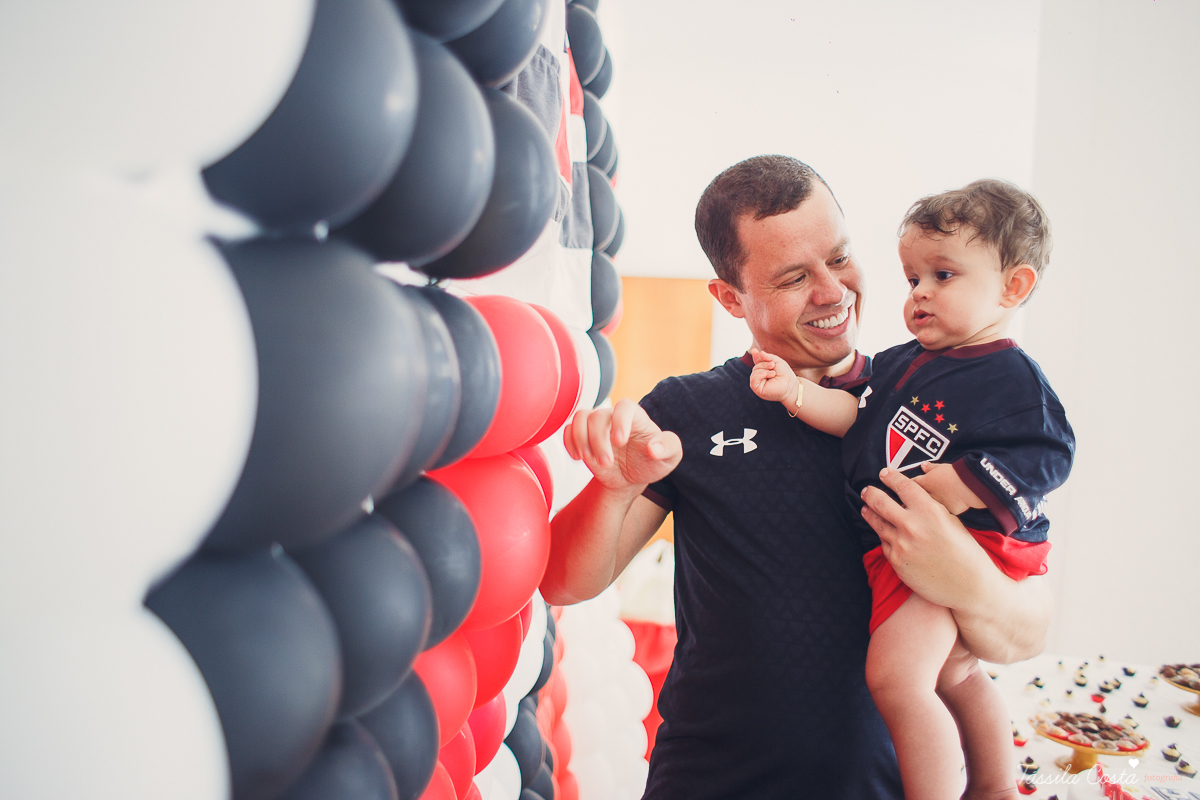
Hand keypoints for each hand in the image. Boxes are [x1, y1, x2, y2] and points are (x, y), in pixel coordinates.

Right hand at [563, 398, 681, 492]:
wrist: (632, 476)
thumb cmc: (652, 462)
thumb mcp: (670, 458)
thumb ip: (669, 448)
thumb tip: (654, 448)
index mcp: (636, 416)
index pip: (624, 406)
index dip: (619, 420)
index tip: (619, 442)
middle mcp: (614, 417)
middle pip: (598, 416)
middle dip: (598, 442)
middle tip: (606, 464)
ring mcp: (596, 426)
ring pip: (580, 418)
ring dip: (581, 440)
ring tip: (588, 460)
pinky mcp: (582, 436)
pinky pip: (568, 430)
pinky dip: (569, 443)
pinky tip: (578, 458)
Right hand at [749, 348, 798, 403]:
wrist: (790, 385)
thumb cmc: (785, 374)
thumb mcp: (777, 361)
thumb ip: (767, 356)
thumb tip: (754, 350)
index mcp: (763, 370)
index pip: (757, 362)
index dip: (755, 356)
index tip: (754, 350)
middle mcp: (759, 377)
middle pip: (756, 366)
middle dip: (765, 364)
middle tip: (773, 366)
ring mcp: (758, 383)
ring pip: (754, 372)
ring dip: (764, 370)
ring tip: (773, 373)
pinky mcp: (758, 389)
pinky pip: (753, 379)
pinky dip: (760, 375)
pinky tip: (769, 375)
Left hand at [860, 467, 992, 610]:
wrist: (969, 586)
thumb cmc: (966, 552)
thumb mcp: (952, 521)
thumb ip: (930, 508)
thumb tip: (909, 499)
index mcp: (929, 511)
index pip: (903, 486)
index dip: (890, 477)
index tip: (884, 473)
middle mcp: (912, 525)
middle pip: (880, 502)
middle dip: (870, 493)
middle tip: (866, 490)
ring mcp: (901, 544)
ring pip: (877, 523)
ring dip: (869, 514)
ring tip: (866, 509)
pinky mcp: (896, 562)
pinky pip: (884, 544)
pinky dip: (884, 537)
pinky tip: (885, 534)